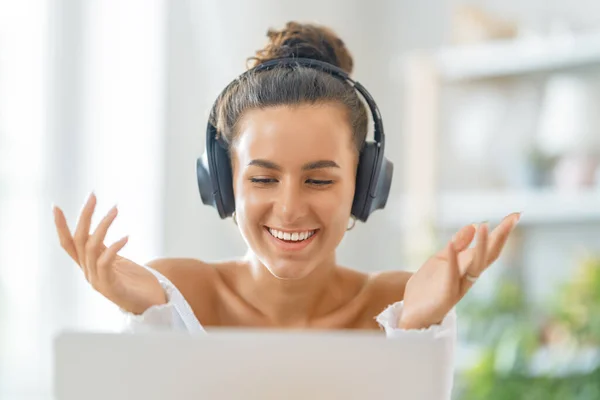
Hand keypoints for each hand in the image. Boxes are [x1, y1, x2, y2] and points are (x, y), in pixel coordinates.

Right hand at [53, 193, 165, 314]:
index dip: (61, 226)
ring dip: (103, 226)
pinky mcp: (111, 287)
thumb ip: (105, 248)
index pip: (69, 244)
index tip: (55, 206)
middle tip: (93, 196)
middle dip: (85, 216)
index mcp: (88, 266)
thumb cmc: (136, 282)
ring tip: (114, 210)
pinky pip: (106, 264)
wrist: (152, 304)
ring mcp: (98, 281)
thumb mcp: (117, 260)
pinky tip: (126, 237)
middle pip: (79, 240)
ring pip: (92, 248)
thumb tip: (101, 225)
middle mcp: (89, 272)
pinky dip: (114, 248)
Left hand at [399, 212, 520, 329]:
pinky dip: (452, 259)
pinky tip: (452, 243)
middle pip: (489, 256)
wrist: (412, 313)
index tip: (515, 215)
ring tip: (484, 225)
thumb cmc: (429, 287)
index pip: (489, 248)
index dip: (501, 232)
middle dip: (500, 237)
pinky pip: (450, 275)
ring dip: (481, 246)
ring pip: (475, 266)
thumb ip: (456, 245)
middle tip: (513, 217)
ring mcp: (458, 286)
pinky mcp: (445, 295)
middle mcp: (468, 277)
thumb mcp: (441, 259)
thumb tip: (472, 226)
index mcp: (468, 268)